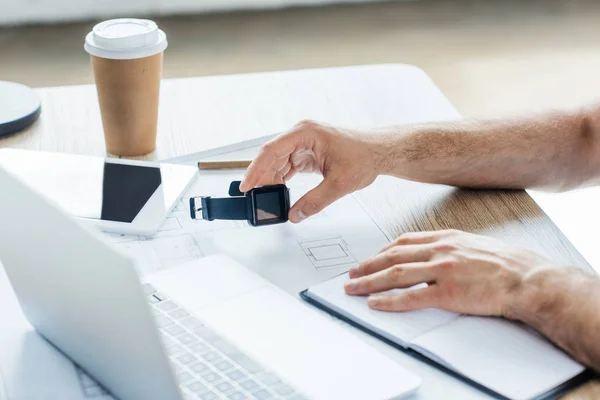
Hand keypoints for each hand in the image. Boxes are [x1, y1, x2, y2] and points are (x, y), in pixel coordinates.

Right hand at [239, 120, 384, 222]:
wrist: (381, 151)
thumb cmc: (365, 155)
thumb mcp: (339, 183)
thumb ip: (315, 202)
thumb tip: (295, 215)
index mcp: (306, 132)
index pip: (271, 150)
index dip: (255, 169)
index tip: (246, 186)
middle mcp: (301, 134)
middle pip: (271, 156)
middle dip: (262, 178)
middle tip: (254, 198)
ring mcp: (304, 143)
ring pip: (278, 162)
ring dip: (272, 180)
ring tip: (266, 199)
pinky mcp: (308, 152)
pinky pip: (288, 166)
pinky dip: (282, 179)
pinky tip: (278, 192)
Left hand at [344, 229, 556, 318]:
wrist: (527, 278)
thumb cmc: (505, 263)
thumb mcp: (473, 244)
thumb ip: (449, 247)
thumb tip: (431, 254)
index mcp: (445, 238)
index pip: (404, 241)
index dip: (382, 250)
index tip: (370, 258)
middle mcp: (440, 250)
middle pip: (393, 256)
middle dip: (368, 265)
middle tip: (351, 274)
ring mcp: (442, 270)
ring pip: (395, 274)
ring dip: (370, 281)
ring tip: (354, 288)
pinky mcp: (448, 293)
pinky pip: (412, 297)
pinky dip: (389, 300)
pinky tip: (376, 303)